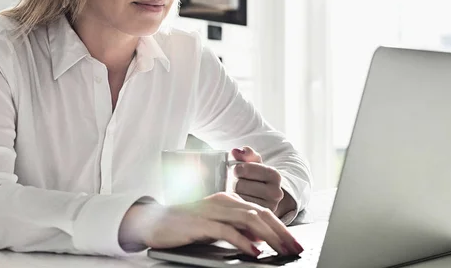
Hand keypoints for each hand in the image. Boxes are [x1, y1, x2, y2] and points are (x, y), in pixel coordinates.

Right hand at [118, 192, 303, 256]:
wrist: (154, 221)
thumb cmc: (187, 226)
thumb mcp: (217, 227)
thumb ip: (238, 230)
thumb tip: (261, 239)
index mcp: (230, 200)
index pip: (262, 212)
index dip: (281, 228)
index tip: (294, 243)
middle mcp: (224, 201)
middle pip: (261, 214)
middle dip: (282, 232)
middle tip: (295, 248)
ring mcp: (213, 210)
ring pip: (249, 220)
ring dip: (269, 236)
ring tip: (281, 250)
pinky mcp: (201, 222)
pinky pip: (227, 231)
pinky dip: (243, 241)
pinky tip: (254, 251)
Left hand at [231, 147, 295, 216]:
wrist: (270, 199)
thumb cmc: (259, 178)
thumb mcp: (256, 164)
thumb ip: (247, 154)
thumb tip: (235, 151)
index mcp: (274, 175)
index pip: (244, 169)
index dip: (237, 169)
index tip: (238, 171)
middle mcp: (275, 193)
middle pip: (239, 185)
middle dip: (235, 183)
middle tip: (238, 184)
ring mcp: (269, 208)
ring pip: (238, 198)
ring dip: (234, 194)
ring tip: (240, 193)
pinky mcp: (260, 219)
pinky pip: (239, 209)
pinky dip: (236, 205)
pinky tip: (238, 202)